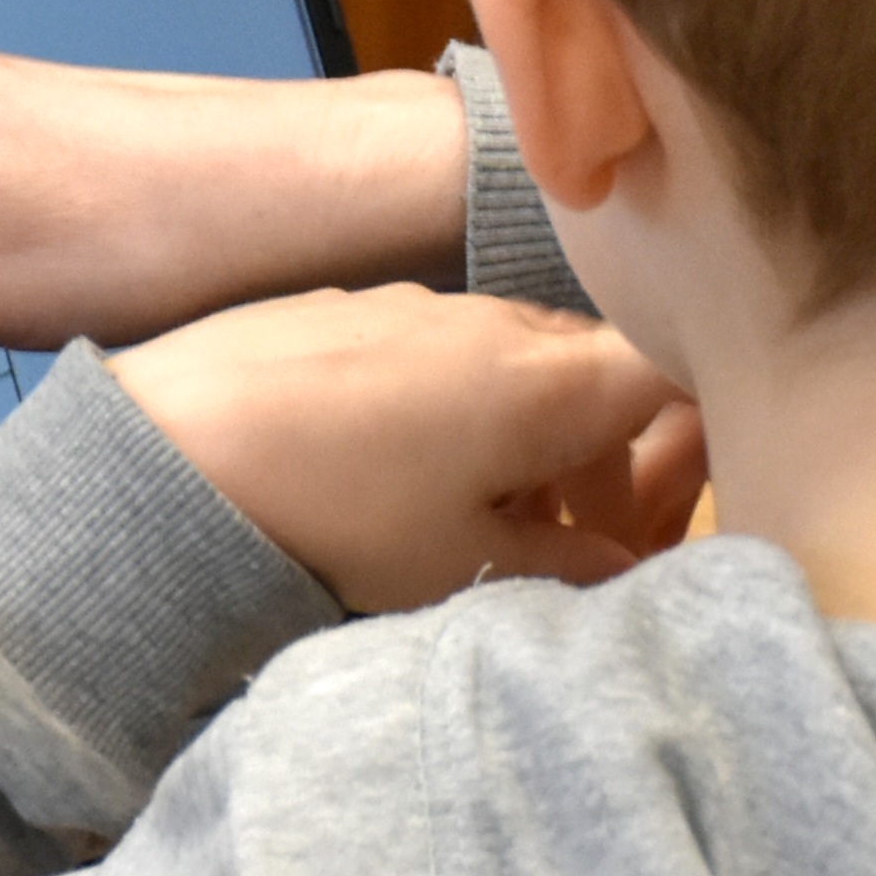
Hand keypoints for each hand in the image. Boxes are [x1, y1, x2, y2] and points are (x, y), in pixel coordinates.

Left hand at [113, 287, 703, 611]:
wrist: (177, 437)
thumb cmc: (343, 509)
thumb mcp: (464, 566)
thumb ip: (565, 567)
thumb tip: (622, 571)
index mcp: (559, 382)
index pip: (680, 375)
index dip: (699, 434)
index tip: (667, 505)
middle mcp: (510, 324)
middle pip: (602, 374)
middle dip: (606, 457)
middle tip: (572, 543)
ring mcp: (434, 305)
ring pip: (523, 363)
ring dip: (528, 435)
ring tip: (474, 514)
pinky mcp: (364, 305)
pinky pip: (448, 350)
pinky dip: (457, 406)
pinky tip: (392, 468)